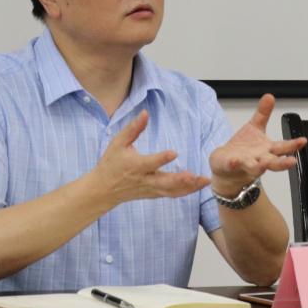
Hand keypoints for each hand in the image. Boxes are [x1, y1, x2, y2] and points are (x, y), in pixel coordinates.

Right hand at [92, 110, 209, 205]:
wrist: (103, 189)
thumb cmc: (111, 163)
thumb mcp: (118, 143)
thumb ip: (133, 129)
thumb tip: (145, 113)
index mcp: (135, 165)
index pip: (150, 163)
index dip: (161, 158)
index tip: (174, 153)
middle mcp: (144, 179)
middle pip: (164, 182)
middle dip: (180, 180)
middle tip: (195, 176)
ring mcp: (150, 189)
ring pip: (171, 191)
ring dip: (188, 187)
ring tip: (204, 181)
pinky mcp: (153, 194)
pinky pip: (171, 195)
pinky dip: (185, 192)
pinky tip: (198, 186)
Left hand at [209, 94, 306, 195]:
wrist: (227, 168)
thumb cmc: (244, 149)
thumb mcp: (255, 127)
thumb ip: (263, 114)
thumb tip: (270, 96)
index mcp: (267, 149)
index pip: (283, 147)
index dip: (294, 144)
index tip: (303, 140)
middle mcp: (260, 159)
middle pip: (274, 162)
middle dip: (283, 163)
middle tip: (292, 161)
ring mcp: (246, 164)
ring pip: (255, 167)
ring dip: (260, 166)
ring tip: (264, 165)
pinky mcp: (231, 166)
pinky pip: (233, 165)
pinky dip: (234, 163)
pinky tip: (235, 160)